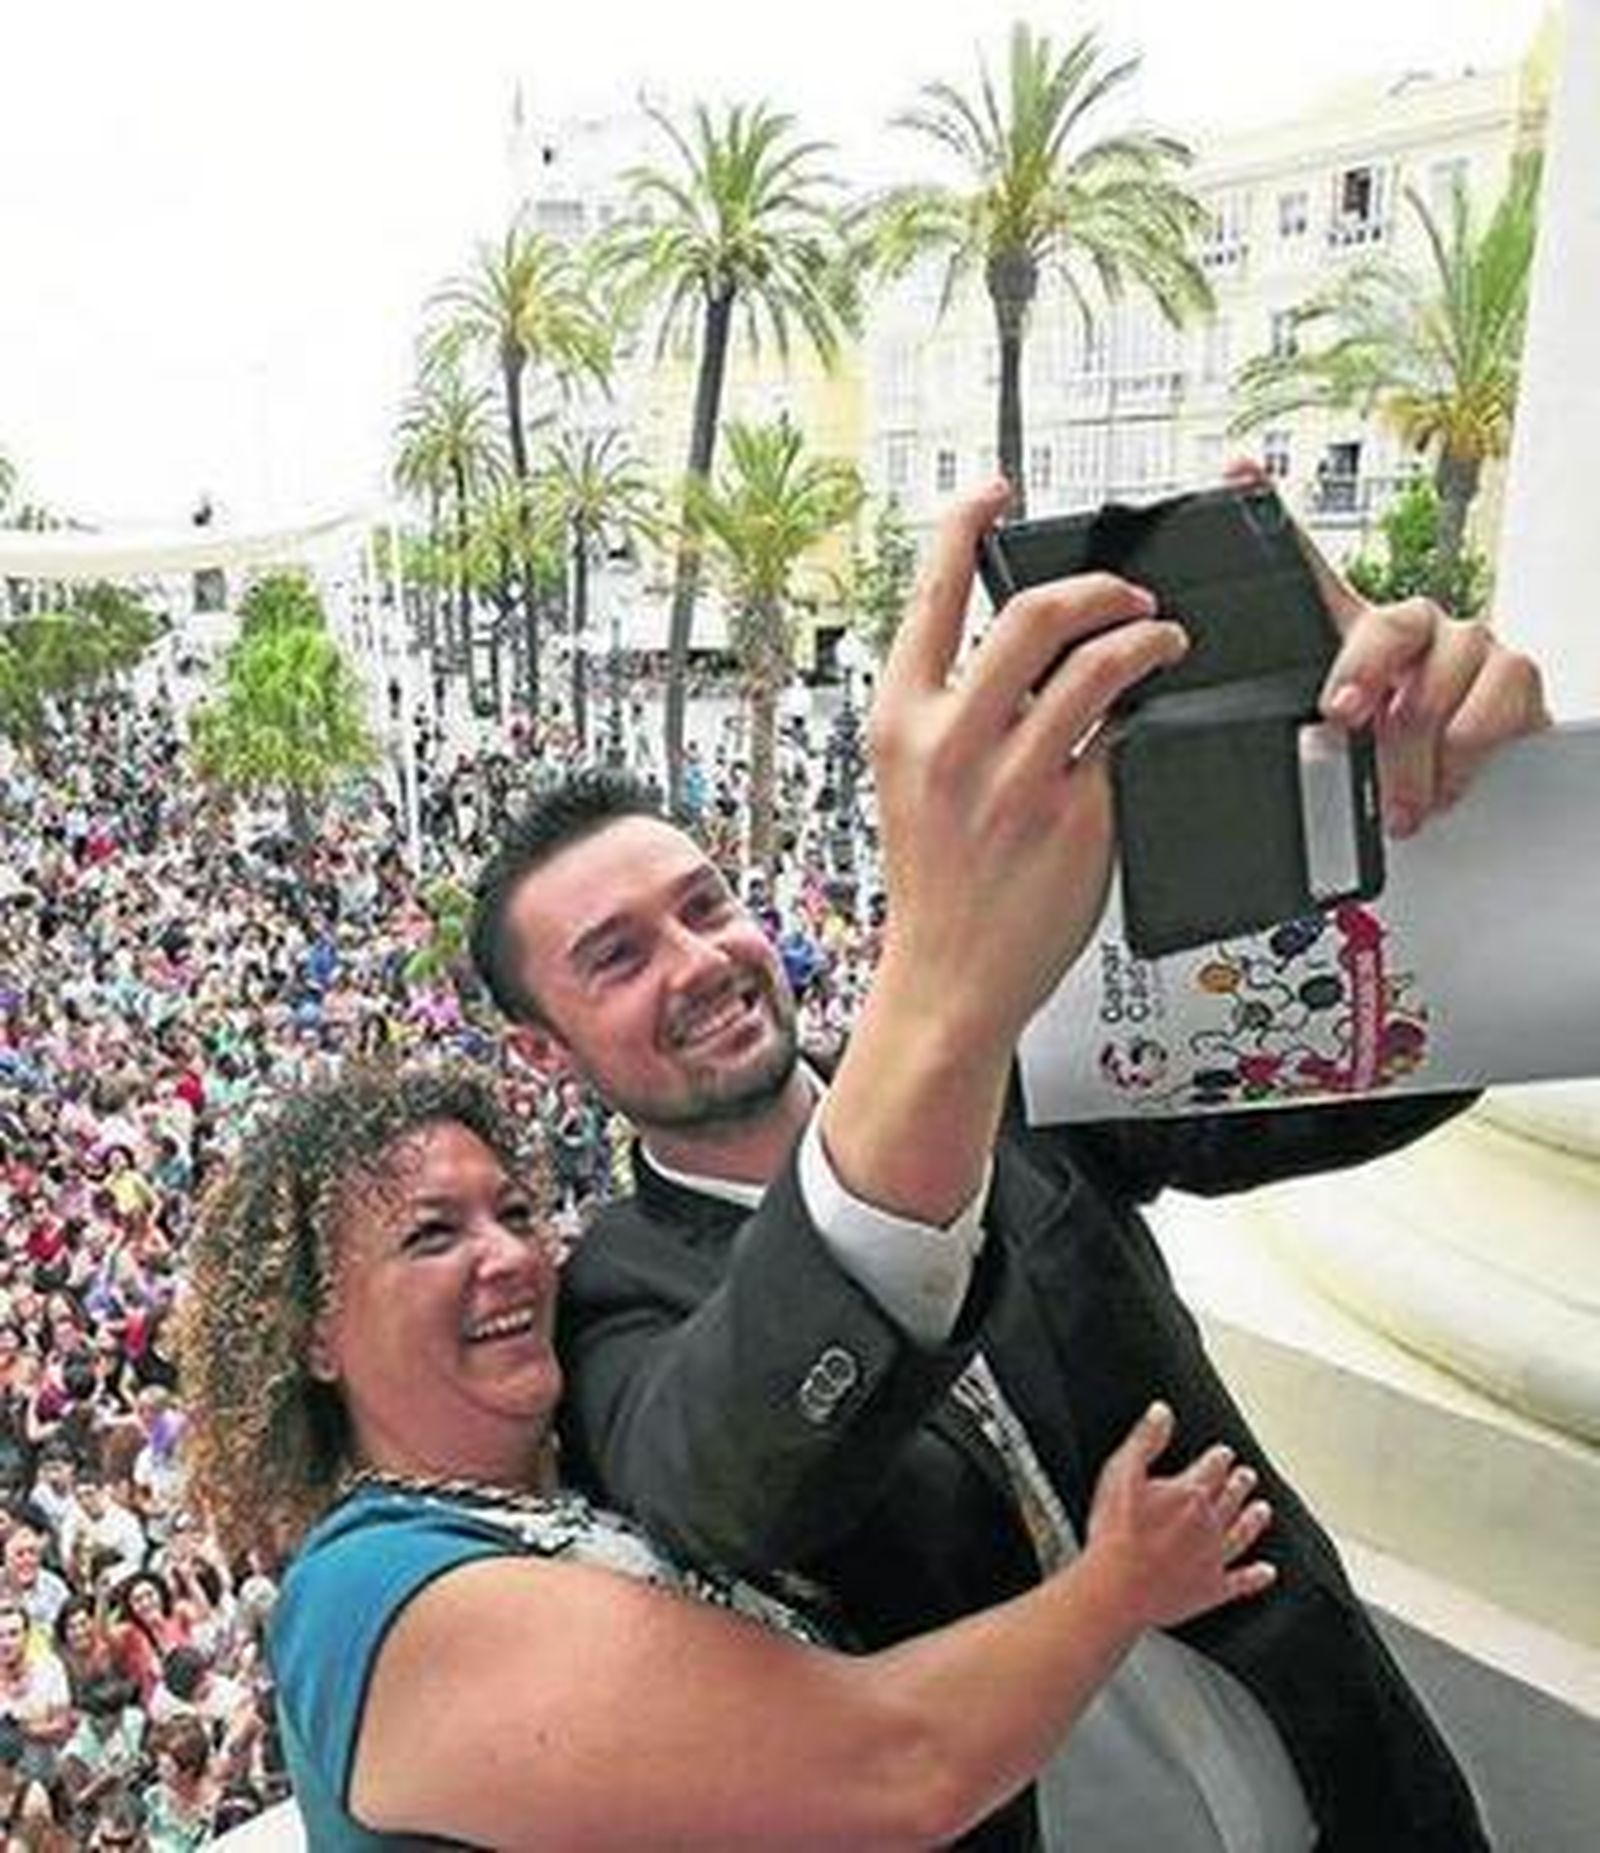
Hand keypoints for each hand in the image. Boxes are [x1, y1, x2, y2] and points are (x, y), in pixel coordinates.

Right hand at [870, 479, 1188, 1044]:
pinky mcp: (1076, 818)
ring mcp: (1015, 780)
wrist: (947, 978)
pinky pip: (1127, 738)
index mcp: (898, 721)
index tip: (995, 490)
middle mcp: (950, 742)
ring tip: (1163, 639)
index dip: (965, 525)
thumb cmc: (936, 884)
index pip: (929, 594)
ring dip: (1146, 636)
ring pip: (1097, 665)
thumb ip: (951, 711)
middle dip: (1096, 586)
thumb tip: (1024, 649)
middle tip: (1127, 592)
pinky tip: (1159, 710)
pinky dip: (1151, 711)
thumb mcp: (912, 782)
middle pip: (1033, 613)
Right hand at [1084, 1402, 1274, 1632]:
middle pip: (1230, 1497)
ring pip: (1241, 1533)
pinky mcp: (1211, 1588)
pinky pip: (1241, 1581)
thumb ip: (1145, 1440)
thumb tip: (1162, 1412)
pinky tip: (1267, 1573)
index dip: (1219, 1458)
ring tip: (1262, 1511)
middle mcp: (1209, 1523)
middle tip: (1247, 1476)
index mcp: (1190, 1493)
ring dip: (1253, 1521)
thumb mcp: (1122, 1473)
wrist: (1117, 1587)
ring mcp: (1213, 1557)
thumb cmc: (1115, 1532)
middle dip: (1239, 1484)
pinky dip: (1256, 1577)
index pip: (1212, 1467)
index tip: (1224, 1453)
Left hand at [1224, 459, 1550, 836]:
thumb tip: (1239, 698)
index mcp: (1353, 633)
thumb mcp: (1327, 740)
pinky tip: (1446, 776)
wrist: (1463, 785)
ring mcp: (1466, 645)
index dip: (1272, 515)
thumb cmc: (1386, 756)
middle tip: (1344, 718)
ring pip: (1443, 672)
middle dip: (1364, 673)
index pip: (1309, 565)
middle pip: (1389, 625)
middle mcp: (1412, 627)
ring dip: (1417, 745)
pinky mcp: (1514, 675)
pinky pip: (1497, 696)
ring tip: (1400, 794)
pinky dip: (1466, 750)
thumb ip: (1288, 720)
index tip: (1239, 477)